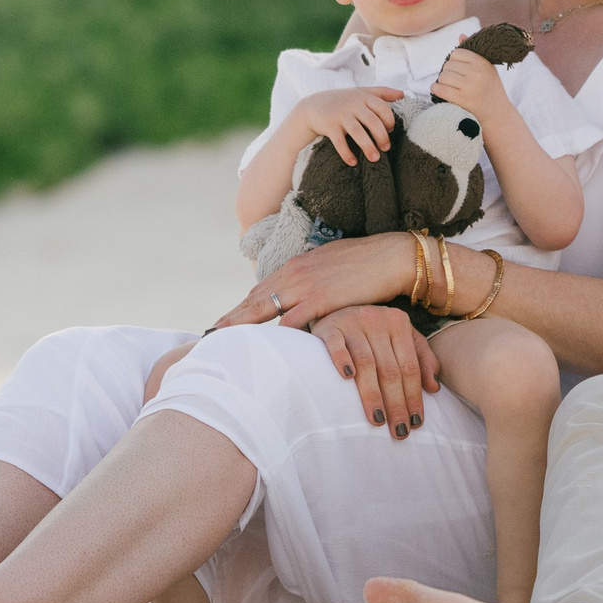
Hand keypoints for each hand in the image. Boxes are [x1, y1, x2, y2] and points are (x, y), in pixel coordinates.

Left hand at [214, 230, 415, 331]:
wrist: (392, 256)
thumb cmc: (366, 263)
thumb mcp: (330, 267)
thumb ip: (312, 281)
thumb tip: (303, 296)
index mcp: (296, 266)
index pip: (260, 290)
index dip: (240, 308)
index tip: (223, 322)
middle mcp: (295, 273)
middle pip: (254, 300)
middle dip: (231, 318)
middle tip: (209, 334)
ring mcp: (306, 285)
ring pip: (265, 308)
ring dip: (243, 326)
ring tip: (224, 341)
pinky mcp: (322, 298)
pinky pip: (293, 320)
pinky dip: (278, 334)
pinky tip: (265, 346)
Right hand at [295, 86, 403, 164]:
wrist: (313, 105)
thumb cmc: (343, 100)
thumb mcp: (361, 92)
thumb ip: (382, 92)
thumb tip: (403, 93)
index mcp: (363, 97)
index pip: (383, 108)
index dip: (389, 121)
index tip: (389, 131)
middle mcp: (353, 105)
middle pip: (373, 122)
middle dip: (382, 137)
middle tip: (386, 148)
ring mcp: (340, 116)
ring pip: (358, 132)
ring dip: (368, 147)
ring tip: (375, 159)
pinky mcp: (329, 126)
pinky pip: (340, 142)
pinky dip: (347, 153)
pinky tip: (353, 162)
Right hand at [311, 304, 437, 439]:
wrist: (336, 304)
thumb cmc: (372, 329)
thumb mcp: (400, 336)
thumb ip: (421, 358)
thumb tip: (434, 388)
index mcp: (399, 323)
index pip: (410, 366)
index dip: (414, 396)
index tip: (415, 423)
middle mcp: (378, 319)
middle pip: (390, 369)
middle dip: (396, 403)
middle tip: (398, 431)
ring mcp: (352, 322)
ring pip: (366, 363)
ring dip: (372, 394)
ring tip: (377, 420)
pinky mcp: (330, 326)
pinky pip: (336, 344)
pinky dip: (341, 360)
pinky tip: (347, 378)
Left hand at [430, 49, 505, 125]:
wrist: (498, 114)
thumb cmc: (490, 89)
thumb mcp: (487, 68)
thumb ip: (474, 53)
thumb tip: (461, 35)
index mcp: (482, 62)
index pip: (456, 53)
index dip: (454, 61)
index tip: (458, 70)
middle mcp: (477, 73)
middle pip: (448, 65)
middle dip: (447, 73)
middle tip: (453, 81)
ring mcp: (470, 87)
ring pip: (443, 77)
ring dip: (442, 82)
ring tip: (448, 87)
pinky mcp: (462, 100)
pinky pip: (440, 89)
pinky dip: (436, 89)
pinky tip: (437, 90)